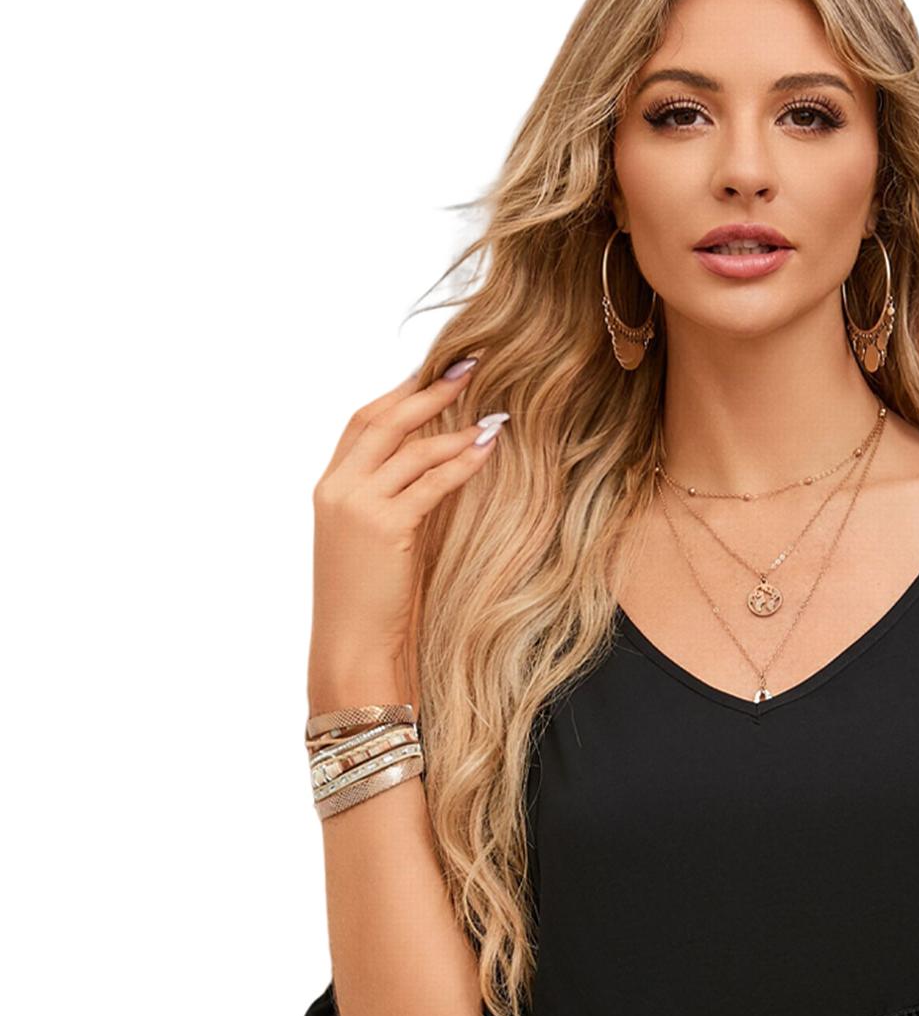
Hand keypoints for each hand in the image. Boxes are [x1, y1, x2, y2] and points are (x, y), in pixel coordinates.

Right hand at [309, 358, 501, 685]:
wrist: (351, 649)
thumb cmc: (369, 606)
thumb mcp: (371, 545)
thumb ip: (391, 505)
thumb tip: (434, 475)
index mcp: (330, 489)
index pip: (362, 424)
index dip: (399, 394)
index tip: (433, 373)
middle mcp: (337, 489)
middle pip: (383, 419)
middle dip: (427, 389)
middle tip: (469, 366)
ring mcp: (357, 506)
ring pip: (409, 447)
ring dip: (453, 423)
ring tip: (492, 410)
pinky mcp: (385, 527)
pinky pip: (430, 482)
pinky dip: (461, 461)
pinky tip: (487, 447)